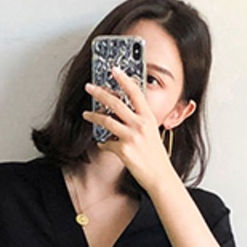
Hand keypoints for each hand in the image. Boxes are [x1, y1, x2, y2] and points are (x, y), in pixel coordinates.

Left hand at [82, 65, 175, 192]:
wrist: (160, 176)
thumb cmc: (155, 156)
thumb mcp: (152, 133)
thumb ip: (140, 121)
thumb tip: (123, 114)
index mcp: (148, 117)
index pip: (135, 92)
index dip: (123, 79)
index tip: (114, 69)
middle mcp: (140, 125)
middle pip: (116, 103)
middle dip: (100, 93)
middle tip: (90, 88)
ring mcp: (132, 137)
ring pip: (106, 120)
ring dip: (93, 116)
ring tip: (86, 114)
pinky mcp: (124, 150)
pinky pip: (106, 143)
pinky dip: (103, 143)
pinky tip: (103, 143)